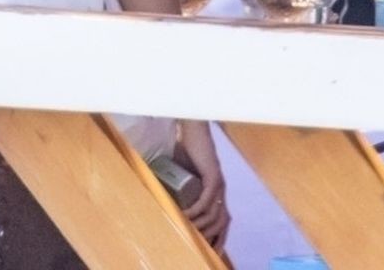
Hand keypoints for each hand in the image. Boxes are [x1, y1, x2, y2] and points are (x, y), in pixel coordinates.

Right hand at [174, 120, 229, 247]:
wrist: (192, 131)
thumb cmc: (185, 153)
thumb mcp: (181, 178)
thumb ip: (176, 192)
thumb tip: (160, 207)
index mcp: (216, 194)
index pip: (222, 222)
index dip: (218, 239)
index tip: (208, 252)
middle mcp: (220, 191)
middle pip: (222, 222)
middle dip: (210, 238)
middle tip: (194, 246)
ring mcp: (219, 184)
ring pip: (214, 214)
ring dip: (199, 226)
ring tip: (183, 230)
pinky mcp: (214, 176)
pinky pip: (207, 199)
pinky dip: (196, 210)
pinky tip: (184, 215)